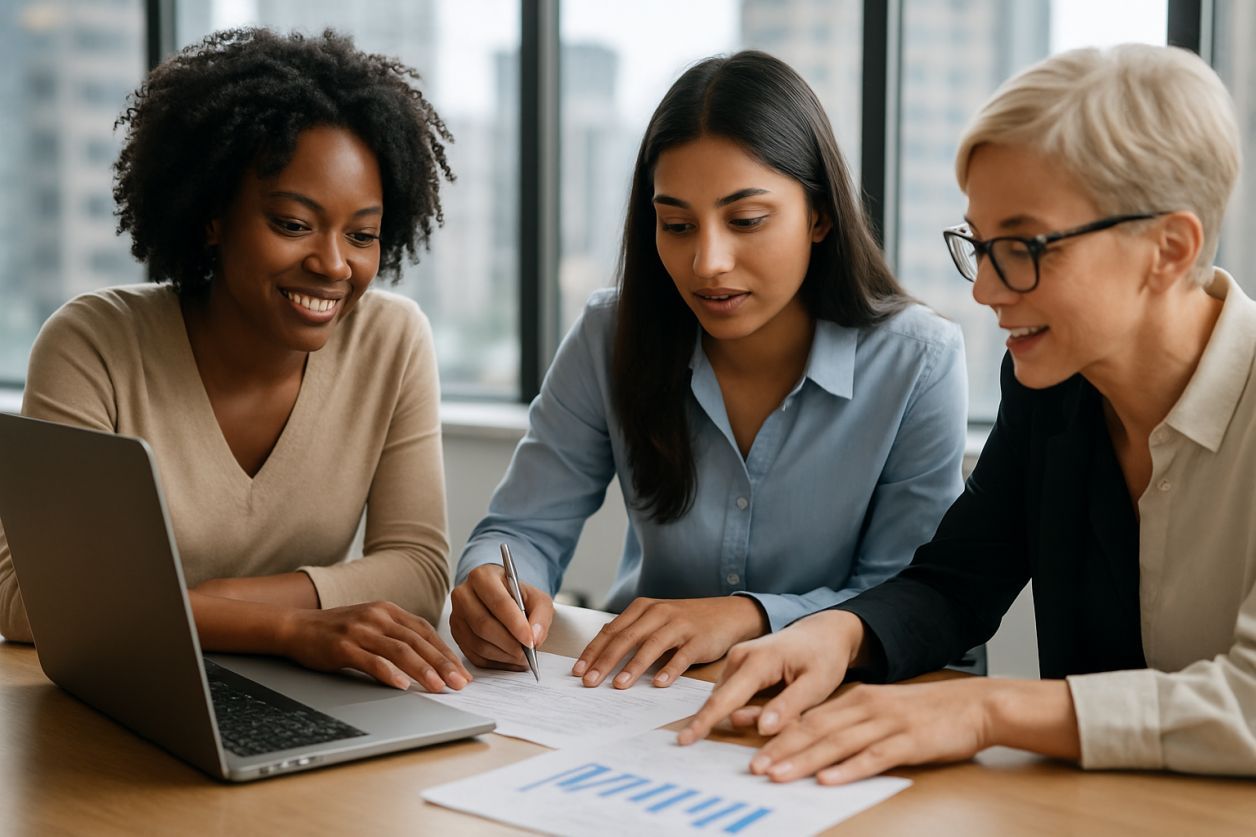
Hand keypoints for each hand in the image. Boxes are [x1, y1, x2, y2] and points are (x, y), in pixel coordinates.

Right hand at [278, 601, 471, 692]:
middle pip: (418, 641)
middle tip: (460, 682)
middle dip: (442, 663)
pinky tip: (402, 686)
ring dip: (423, 670)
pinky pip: (371, 660)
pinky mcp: (343, 646)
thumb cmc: (336, 631)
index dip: (446, 652)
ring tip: (439, 687)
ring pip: (400, 650)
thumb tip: (428, 659)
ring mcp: (360, 630)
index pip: (425, 631)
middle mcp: (378, 616)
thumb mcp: (371, 625)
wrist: (296, 627)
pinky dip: (389, 673)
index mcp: (388, 611)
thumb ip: (396, 636)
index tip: (462, 671)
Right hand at [449, 564, 554, 669]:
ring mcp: (456, 616)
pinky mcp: (456, 634)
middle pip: (484, 625)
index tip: (530, 641)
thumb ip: (540, 616)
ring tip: (521, 658)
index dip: (515, 624)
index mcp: (483, 576)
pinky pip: (473, 655)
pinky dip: (495, 662)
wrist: (503, 599)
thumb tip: (535, 638)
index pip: (499, 602)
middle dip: (509, 644)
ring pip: (478, 643)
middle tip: (527, 654)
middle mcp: (463, 594)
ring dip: (503, 655)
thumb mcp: (537, 600)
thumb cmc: (519, 597)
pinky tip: (510, 660)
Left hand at [571, 596, 767, 688]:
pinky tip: (659, 683)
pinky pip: (682, 655)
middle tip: (590, 682)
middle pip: (626, 638)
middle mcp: (659, 613)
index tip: (578, 671)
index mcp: (643, 609)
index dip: (593, 652)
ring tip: (619, 685)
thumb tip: (601, 651)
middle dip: (605, 661)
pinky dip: (670, 669)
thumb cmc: (686, 621)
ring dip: (634, 666)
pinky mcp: (699, 639)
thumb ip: (632, 632)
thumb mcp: (656, 620)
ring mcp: (680, 625)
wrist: (728, 613)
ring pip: (651, 645)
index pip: (612, 631)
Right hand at [679, 609, 863, 743]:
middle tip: (780, 718)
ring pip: (728, 699)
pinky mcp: (737, 664)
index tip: (684, 740)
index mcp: (758, 661)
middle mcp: (739, 657)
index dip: (704, 722)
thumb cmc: (824, 658)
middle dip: (733, 721)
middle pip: (722, 701)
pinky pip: (733, 694)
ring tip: (790, 703)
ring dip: (747, 714)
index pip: (725, 699)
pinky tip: (777, 700)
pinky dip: (747, 706)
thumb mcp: (817, 685)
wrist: (824, 632)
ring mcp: (736, 659)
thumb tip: (762, 729)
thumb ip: (789, 706)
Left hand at [737, 677, 1079, 783]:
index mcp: (856, 699)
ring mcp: (886, 724)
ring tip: (777, 775)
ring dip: (804, 760)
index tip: (749, 744)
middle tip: (752, 767)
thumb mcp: (882, 710)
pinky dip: (849, 769)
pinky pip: (873, 757)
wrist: (974, 705)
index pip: (808, 716)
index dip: (778, 732)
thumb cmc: (926, 713)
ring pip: (836, 743)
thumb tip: (815, 742)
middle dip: (781, 749)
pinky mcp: (908, 742)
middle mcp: (865, 708)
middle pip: (815, 730)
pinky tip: (829, 779)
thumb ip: (851, 722)